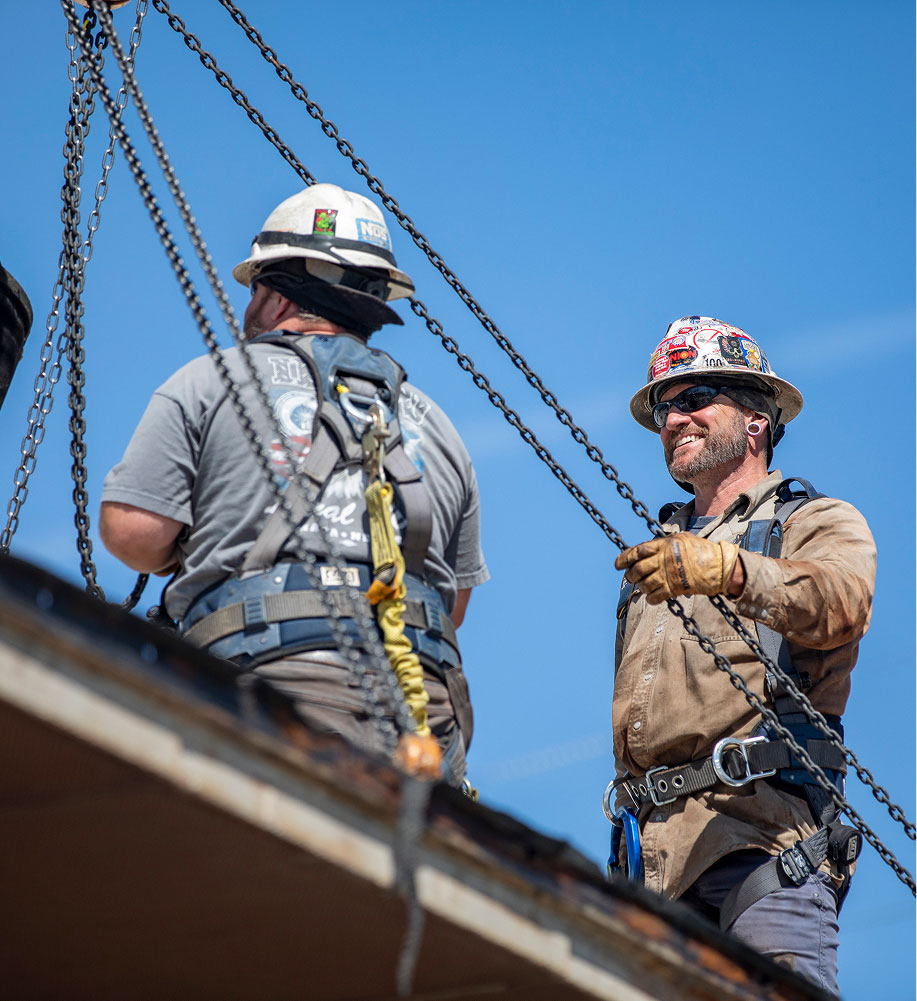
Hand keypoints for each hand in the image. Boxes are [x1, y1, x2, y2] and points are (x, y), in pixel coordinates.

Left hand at [615, 533, 739, 604]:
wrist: (719, 566)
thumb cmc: (702, 550)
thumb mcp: (682, 539)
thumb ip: (666, 543)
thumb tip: (652, 547)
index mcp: (664, 545)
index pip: (637, 551)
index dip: (624, 558)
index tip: (618, 564)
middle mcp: (663, 560)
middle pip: (637, 569)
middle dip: (631, 575)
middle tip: (631, 577)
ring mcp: (668, 575)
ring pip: (644, 584)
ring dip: (642, 587)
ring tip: (644, 587)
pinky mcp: (674, 589)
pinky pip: (655, 597)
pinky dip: (651, 599)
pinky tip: (653, 597)